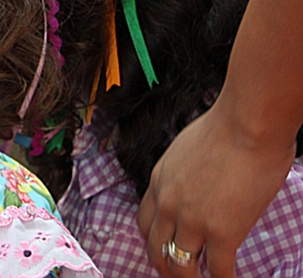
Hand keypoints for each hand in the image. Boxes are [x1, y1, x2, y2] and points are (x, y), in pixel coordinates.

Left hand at [137, 100, 295, 277]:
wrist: (245, 126)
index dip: (152, 240)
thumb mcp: (186, 149)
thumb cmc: (225, 129)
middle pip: (156, 248)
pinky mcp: (221, 232)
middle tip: (176, 275)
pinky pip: (217, 269)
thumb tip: (199, 182)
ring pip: (180, 265)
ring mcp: (192, 221)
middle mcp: (168, 204)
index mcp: (159, 181)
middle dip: (164, 266)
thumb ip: (185, 173)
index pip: (144, 222)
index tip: (161, 249)